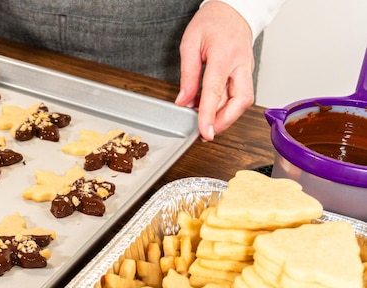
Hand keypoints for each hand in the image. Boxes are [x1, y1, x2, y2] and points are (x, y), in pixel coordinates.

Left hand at [176, 1, 254, 140]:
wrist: (232, 10)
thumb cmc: (212, 22)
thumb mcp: (190, 43)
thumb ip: (188, 74)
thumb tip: (183, 100)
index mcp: (224, 55)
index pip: (216, 90)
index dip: (210, 114)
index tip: (205, 131)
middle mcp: (241, 64)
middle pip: (240, 101)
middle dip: (225, 121)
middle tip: (207, 132)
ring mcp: (247, 69)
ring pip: (242, 101)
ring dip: (225, 116)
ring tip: (205, 120)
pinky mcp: (247, 74)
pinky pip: (239, 95)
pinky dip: (226, 106)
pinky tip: (210, 107)